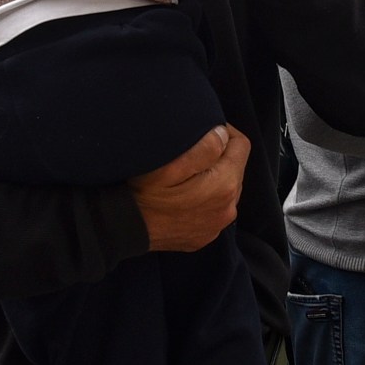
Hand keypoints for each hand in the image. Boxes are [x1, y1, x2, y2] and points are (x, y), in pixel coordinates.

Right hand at [131, 124, 247, 251]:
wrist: (123, 230)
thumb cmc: (143, 193)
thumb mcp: (169, 164)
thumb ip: (204, 147)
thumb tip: (222, 134)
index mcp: (224, 185)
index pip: (241, 146)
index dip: (225, 131)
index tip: (206, 129)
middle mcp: (228, 208)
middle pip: (235, 168)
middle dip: (220, 155)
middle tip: (192, 150)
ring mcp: (217, 225)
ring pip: (226, 189)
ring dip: (213, 178)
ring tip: (186, 173)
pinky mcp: (205, 235)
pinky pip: (214, 209)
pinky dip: (205, 198)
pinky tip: (183, 195)